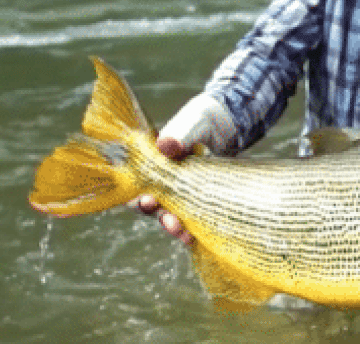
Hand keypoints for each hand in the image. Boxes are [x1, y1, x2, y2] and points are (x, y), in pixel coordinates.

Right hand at [132, 93, 237, 245]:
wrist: (225, 125)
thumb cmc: (197, 122)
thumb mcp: (189, 124)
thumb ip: (178, 135)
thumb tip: (166, 145)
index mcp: (151, 166)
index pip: (134, 187)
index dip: (135, 197)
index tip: (146, 200)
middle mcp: (162, 184)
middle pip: (153, 207)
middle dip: (159, 216)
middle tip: (169, 220)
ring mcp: (181, 195)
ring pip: (172, 216)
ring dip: (175, 227)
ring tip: (183, 233)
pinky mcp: (199, 201)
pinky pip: (193, 219)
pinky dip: (194, 228)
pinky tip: (198, 236)